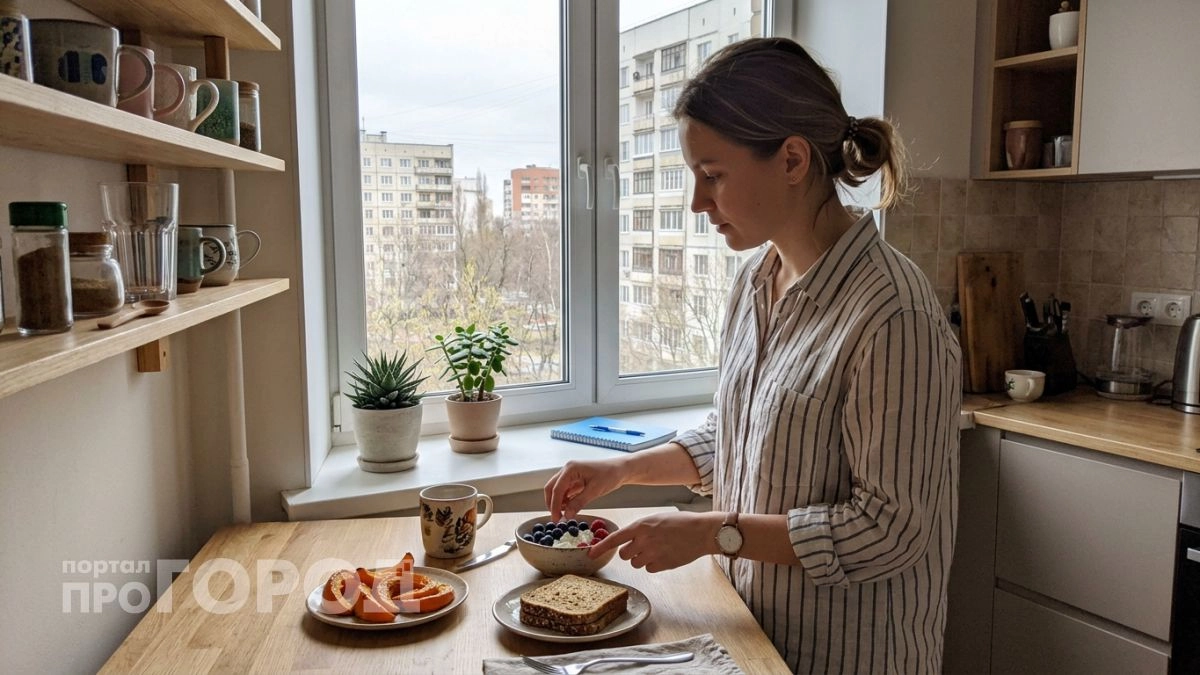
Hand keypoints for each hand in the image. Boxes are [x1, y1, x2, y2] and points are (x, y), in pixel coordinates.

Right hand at [544, 459, 626, 520]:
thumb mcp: (594, 491)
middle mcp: (567, 470)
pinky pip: (565, 491)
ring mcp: (570, 474)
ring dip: (558, 502)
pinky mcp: (575, 480)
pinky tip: (569, 508)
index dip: (554, 505)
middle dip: (552, 503)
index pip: (557, 489)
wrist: (621, 469)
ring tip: (564, 515)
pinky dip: (565, 500)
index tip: (556, 519)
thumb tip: (566, 515)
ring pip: (557, 490)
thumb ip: (579, 502)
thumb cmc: (610, 475)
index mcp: (570, 468)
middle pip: (551, 487)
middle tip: (556, 519)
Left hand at [588, 511, 720, 572]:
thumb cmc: (680, 523)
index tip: (590, 555)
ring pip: (635, 563)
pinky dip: (655, 565)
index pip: (614, 539)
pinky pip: (649, 569)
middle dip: (629, 553)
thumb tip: (627, 540)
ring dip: (642, 559)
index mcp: (641, 525)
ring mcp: (652, 554)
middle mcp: (644, 540)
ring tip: (658, 549)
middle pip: (623, 555)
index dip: (600, 548)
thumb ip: (640, 529)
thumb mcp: (656, 519)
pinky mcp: (662, 565)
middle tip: (642, 547)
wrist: (701, 531)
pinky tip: (666, 555)